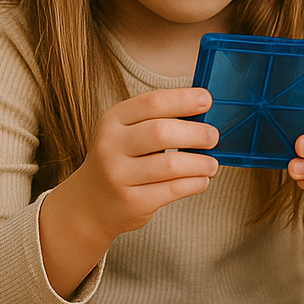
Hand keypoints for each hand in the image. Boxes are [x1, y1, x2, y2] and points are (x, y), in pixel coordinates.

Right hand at [66, 87, 219, 240]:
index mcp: (113, 120)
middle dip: (196, 133)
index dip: (183, 99)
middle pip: (161, 132)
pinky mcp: (132, 201)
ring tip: (211, 164)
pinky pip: (173, 189)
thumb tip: (203, 114)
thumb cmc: (121, 160)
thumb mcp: (126, 133)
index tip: (206, 100)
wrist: (90, 203)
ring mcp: (118, 175)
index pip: (151, 103)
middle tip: (213, 137)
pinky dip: (195, 183)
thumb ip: (157, 121)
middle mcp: (111, 146)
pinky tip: (201, 180)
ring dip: (200, 163)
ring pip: (171, 165)